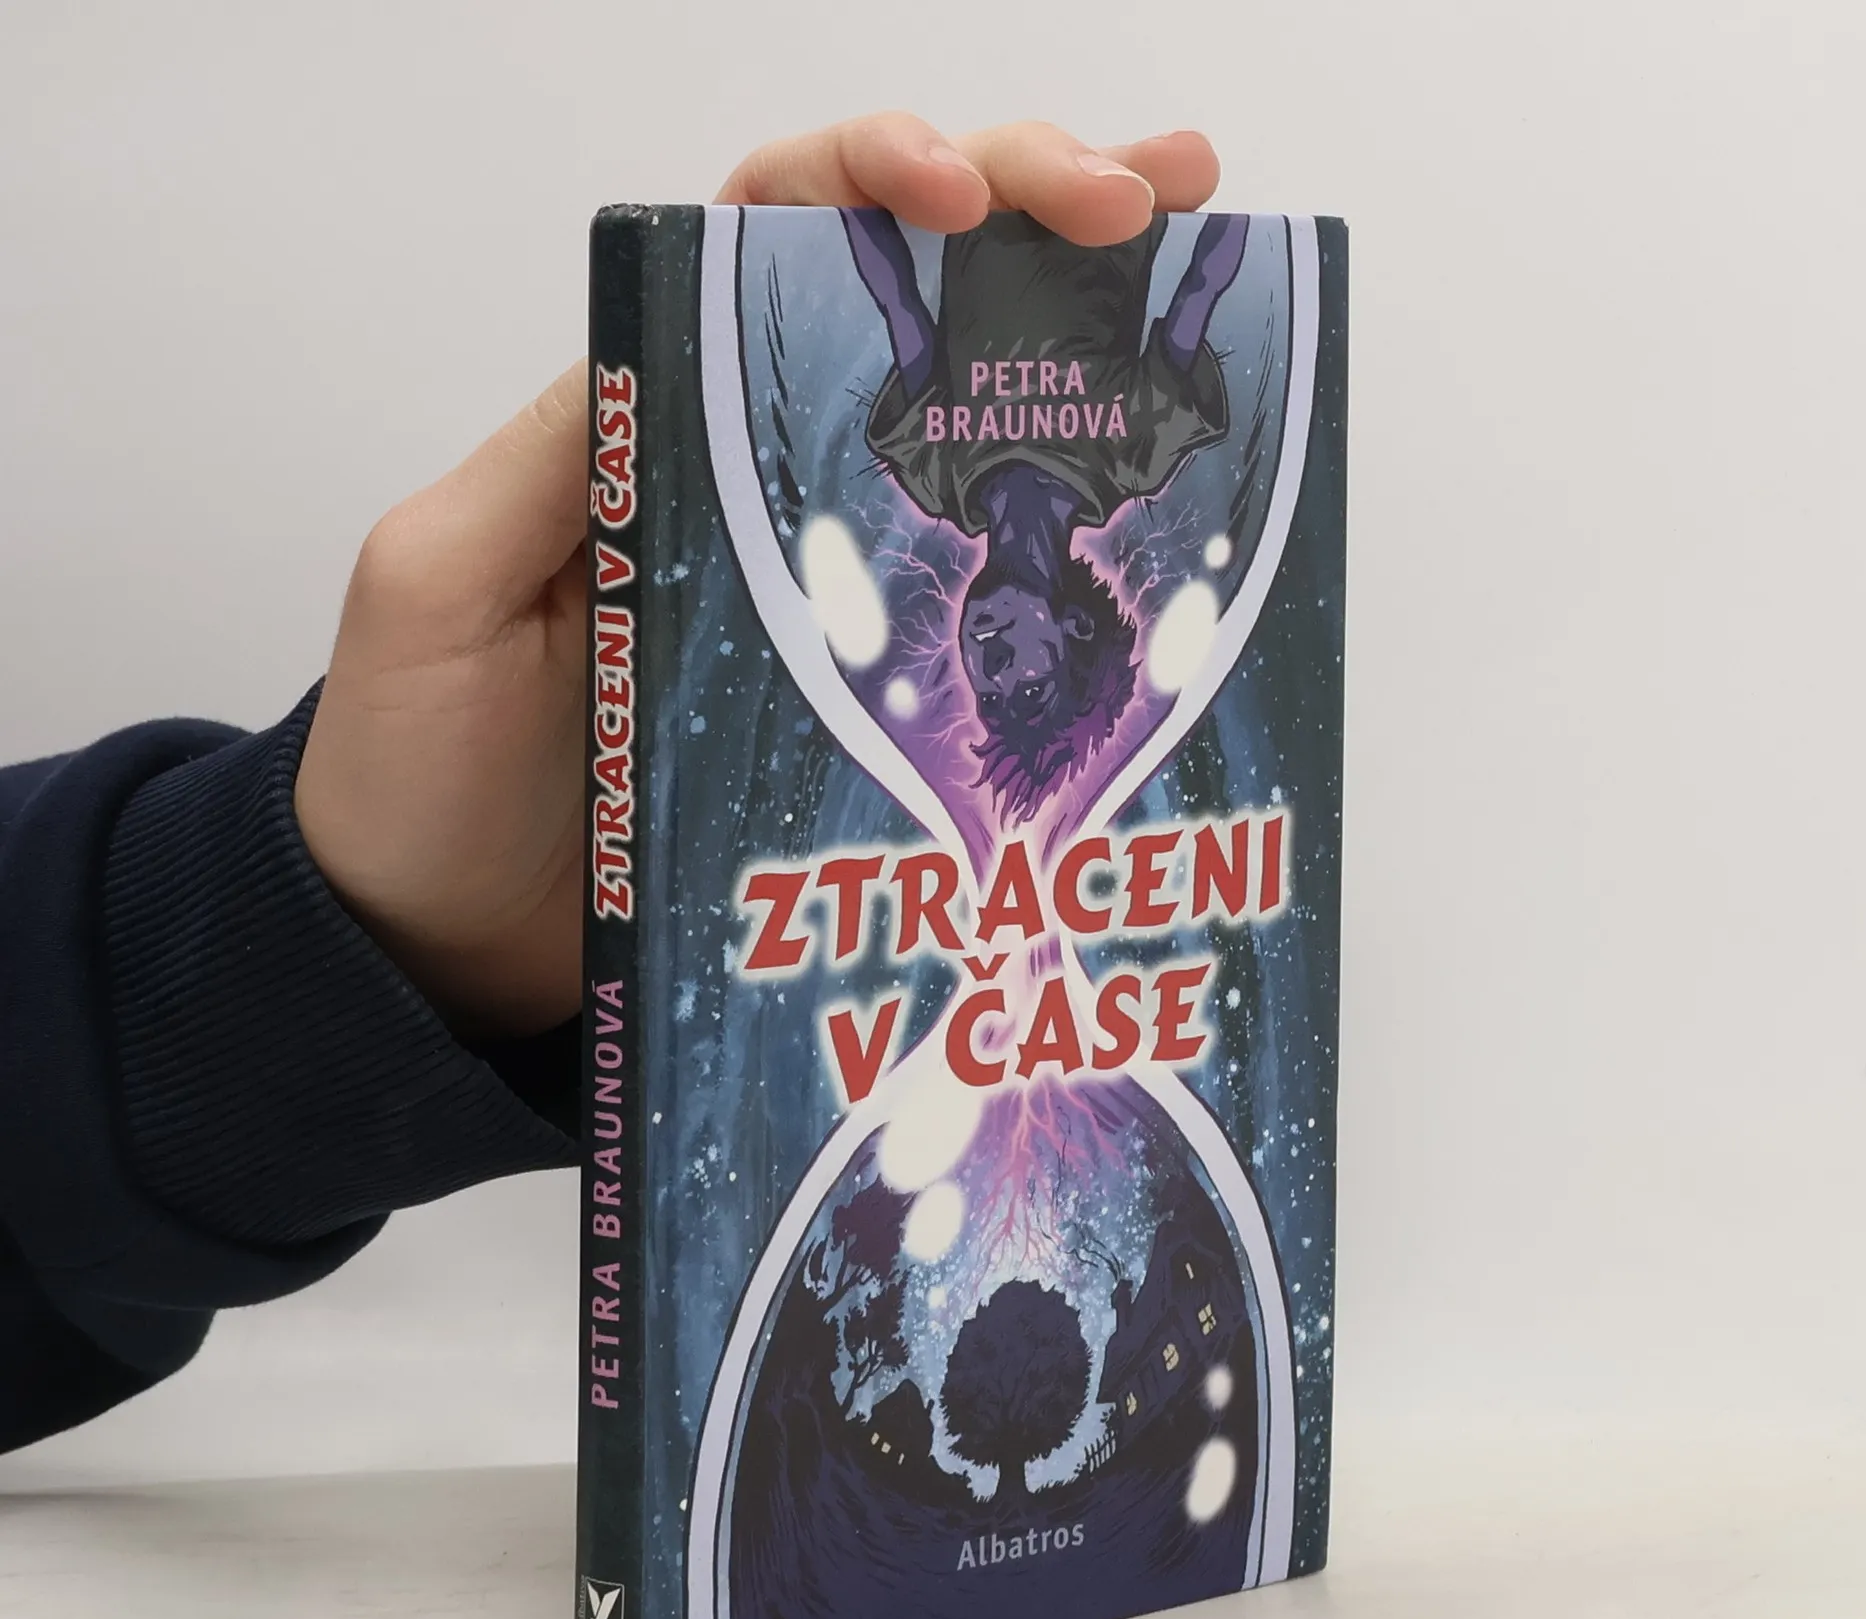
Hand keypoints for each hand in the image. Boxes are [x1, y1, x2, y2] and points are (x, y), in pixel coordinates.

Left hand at [294, 115, 1223, 1037]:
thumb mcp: (440, 585)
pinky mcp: (869, 695)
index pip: (777, 244)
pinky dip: (1082, 538)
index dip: (879, 180)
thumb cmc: (416, 768)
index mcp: (650, 418)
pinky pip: (990, 596)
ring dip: (1088, 333)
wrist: (449, 943)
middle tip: (1154, 196)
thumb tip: (684, 336)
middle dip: (1034, 208)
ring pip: (971, 421)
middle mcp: (756, 479)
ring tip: (1201, 268)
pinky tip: (1176, 500)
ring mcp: (828, 585)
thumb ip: (552, 459)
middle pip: (908, 297)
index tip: (970, 196)